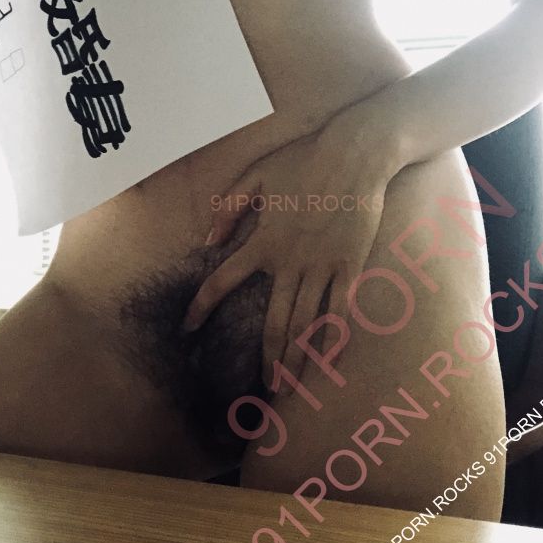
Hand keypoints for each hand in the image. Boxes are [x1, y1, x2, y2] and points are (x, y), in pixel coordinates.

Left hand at [182, 104, 402, 388]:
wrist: (355, 155)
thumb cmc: (305, 160)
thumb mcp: (257, 175)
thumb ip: (230, 207)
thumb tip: (208, 240)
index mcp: (263, 241)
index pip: (222, 280)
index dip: (201, 306)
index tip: (187, 328)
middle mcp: (289, 261)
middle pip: (273, 321)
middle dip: (268, 359)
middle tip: (265, 388)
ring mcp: (321, 265)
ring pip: (305, 323)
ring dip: (296, 358)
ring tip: (291, 386)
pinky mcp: (349, 264)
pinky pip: (340, 309)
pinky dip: (334, 338)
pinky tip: (328, 361)